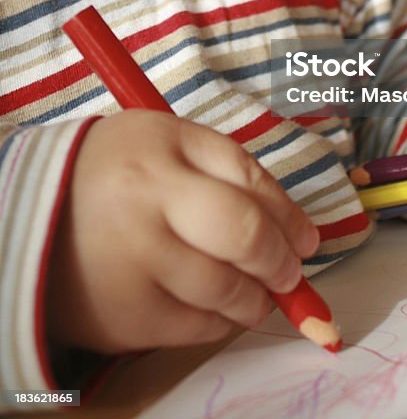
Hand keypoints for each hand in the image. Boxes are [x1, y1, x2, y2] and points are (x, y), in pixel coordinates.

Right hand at [46, 111, 319, 353]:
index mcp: (161, 152)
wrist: (34, 217)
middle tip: (290, 272)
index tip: (306, 239)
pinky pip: (196, 328)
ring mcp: (132, 266)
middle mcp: (146, 207)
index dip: (289, 217)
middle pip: (243, 235)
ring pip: (226, 289)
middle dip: (281, 260)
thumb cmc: (119, 173)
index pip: (248, 183)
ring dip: (257, 297)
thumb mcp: (169, 144)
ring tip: (258, 294)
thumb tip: (298, 231)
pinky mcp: (124, 317)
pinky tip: (219, 308)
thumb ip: (231, 170)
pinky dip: (221, 321)